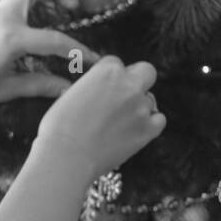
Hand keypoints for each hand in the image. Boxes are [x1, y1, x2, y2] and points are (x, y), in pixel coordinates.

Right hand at [36, 57, 165, 178]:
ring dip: (139, 107)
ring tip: (119, 123)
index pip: (116, 63)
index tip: (104, 89)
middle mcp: (128, 84)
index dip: (110, 77)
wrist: (66, 156)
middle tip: (124, 96)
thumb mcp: (69, 94)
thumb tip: (97, 92)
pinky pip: (159, 120)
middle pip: (146, 72)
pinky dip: (150, 125)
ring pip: (150, 100)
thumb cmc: (60, 128)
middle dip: (137, 81)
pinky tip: (134, 131)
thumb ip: (91, 87)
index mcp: (108, 70)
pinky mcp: (148, 130)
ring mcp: (141, 107)